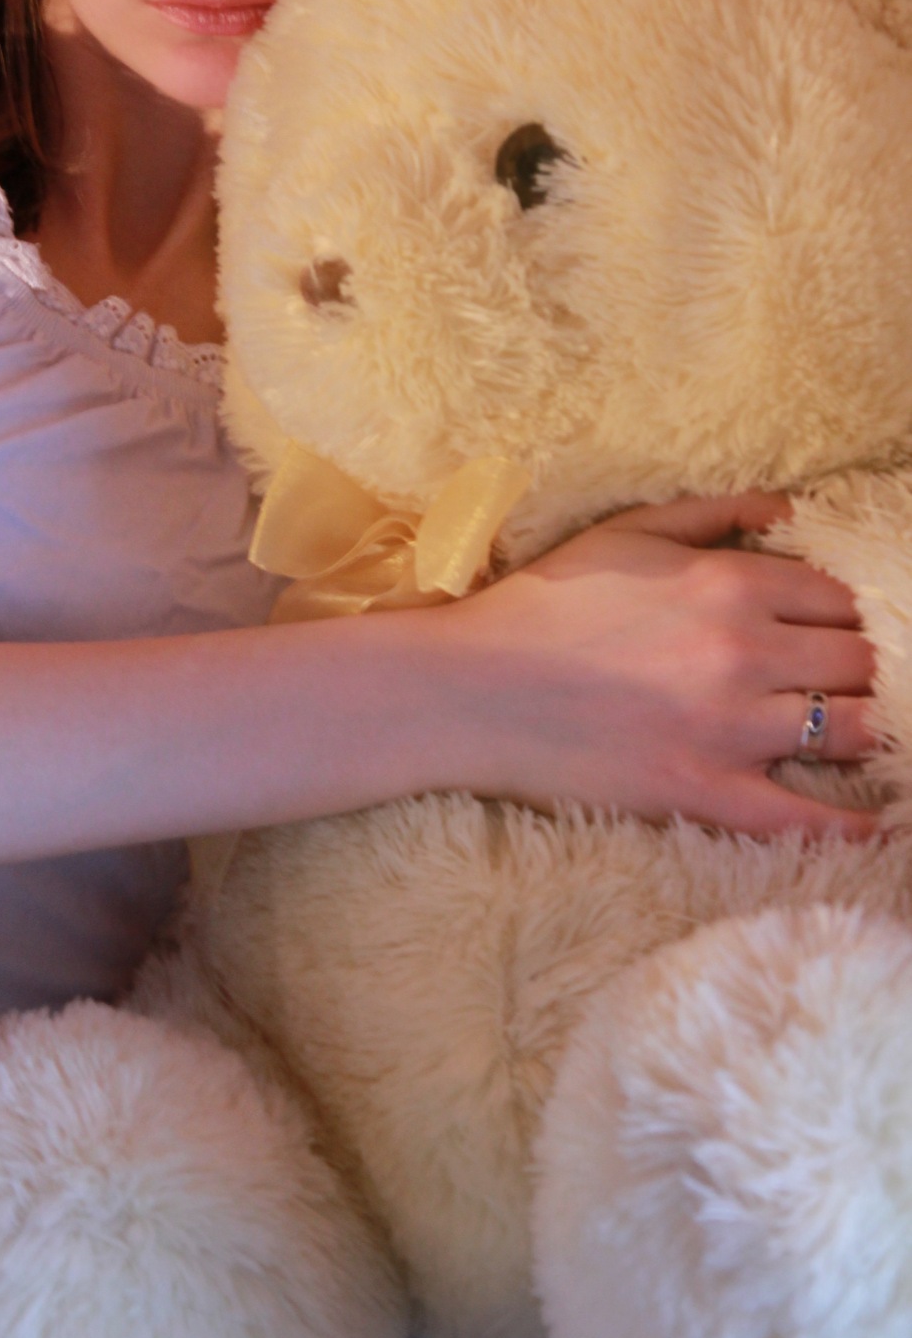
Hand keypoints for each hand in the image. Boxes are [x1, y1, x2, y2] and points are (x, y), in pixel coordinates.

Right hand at [440, 493, 877, 837]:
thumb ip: (713, 514)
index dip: (852, 614)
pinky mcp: (702, 791)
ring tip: (864, 735)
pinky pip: (801, 819)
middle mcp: (742, 651)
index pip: (839, 596)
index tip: (843, 631)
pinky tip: (879, 825)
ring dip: (867, 729)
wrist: (467, 689)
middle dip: (864, 669)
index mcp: (726, 582)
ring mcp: (727, 727)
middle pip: (858, 660)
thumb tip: (787, 510)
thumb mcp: (623, 535)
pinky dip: (850, 827)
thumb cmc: (540, 607)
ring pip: (851, 729)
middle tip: (850, 681)